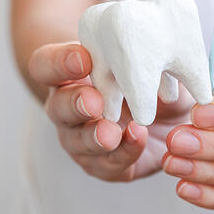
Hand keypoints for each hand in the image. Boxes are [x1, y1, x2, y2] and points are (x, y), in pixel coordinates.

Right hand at [29, 42, 192, 181]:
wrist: (167, 118)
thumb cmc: (148, 78)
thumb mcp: (149, 60)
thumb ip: (142, 55)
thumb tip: (155, 48)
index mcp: (67, 75)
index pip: (46, 65)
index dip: (60, 62)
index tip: (83, 58)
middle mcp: (68, 108)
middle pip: (58, 108)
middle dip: (76, 105)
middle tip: (94, 102)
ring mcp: (81, 139)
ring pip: (77, 142)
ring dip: (94, 137)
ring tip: (112, 133)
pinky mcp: (104, 165)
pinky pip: (107, 165)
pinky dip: (123, 153)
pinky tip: (137, 138)